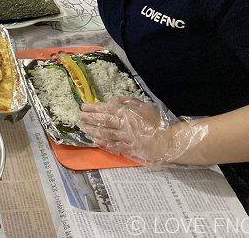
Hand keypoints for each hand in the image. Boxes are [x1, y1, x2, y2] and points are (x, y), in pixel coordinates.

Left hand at [78, 97, 207, 165]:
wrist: (168, 142)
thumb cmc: (158, 123)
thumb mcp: (146, 107)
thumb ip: (130, 102)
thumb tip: (117, 98)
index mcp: (127, 115)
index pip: (106, 110)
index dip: (94, 109)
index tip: (83, 107)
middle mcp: (123, 126)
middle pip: (103, 122)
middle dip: (90, 119)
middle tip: (80, 117)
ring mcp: (124, 139)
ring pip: (105, 134)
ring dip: (94, 131)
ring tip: (84, 129)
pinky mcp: (128, 149)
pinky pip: (113, 146)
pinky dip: (104, 143)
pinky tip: (97, 141)